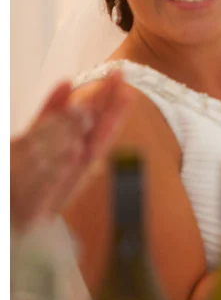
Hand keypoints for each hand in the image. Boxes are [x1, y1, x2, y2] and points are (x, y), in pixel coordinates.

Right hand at [10, 70, 134, 230]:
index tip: (128, 92)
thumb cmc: (11, 204)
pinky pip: (40, 126)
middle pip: (89, 130)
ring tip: (98, 78)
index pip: (101, 140)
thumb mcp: (34, 176)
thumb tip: (85, 116)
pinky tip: (64, 85)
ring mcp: (40, 160)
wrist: (4, 225)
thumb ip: (56, 144)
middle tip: (119, 73)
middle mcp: (61, 166)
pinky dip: (52, 106)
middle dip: (104, 101)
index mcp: (72, 176)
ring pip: (66, 124)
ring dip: (83, 99)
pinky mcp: (18, 154)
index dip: (115, 116)